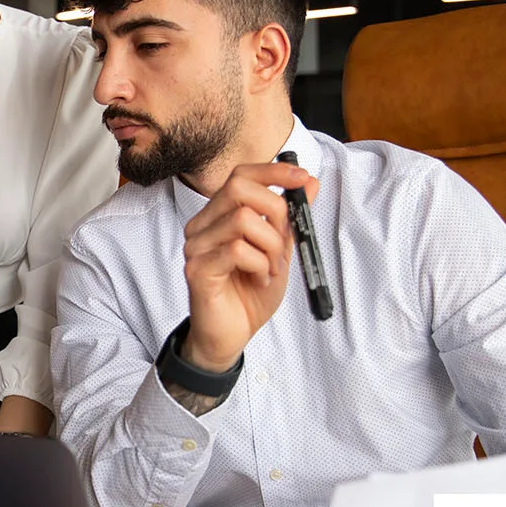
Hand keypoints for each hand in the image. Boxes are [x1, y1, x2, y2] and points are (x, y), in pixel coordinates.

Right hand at [181, 162, 319, 372]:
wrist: (231, 335)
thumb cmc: (250, 293)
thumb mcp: (279, 250)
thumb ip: (290, 218)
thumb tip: (309, 182)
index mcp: (219, 216)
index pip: (240, 176)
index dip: (272, 171)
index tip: (301, 178)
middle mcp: (202, 226)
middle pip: (239, 188)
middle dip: (275, 210)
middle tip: (284, 242)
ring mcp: (196, 247)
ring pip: (243, 220)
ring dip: (271, 246)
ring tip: (272, 269)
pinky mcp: (197, 269)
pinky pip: (237, 250)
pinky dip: (260, 264)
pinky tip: (260, 280)